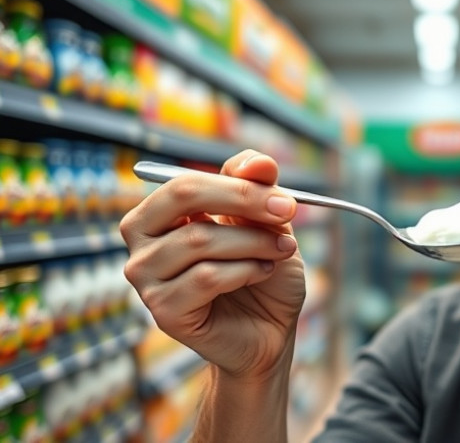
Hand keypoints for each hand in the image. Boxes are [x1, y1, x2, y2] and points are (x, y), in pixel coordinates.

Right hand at [120, 150, 305, 380]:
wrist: (270, 329)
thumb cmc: (262, 271)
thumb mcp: (267, 222)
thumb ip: (258, 186)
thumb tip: (258, 162)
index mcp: (159, 213)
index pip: (186, 182)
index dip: (239, 185)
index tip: (285, 200)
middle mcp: (141, 242)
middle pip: (182, 198)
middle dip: (244, 201)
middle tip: (287, 213)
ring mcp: (146, 279)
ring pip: (200, 240)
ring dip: (254, 243)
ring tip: (279, 251)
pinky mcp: (162, 311)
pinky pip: (206, 278)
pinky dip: (246, 271)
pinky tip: (262, 273)